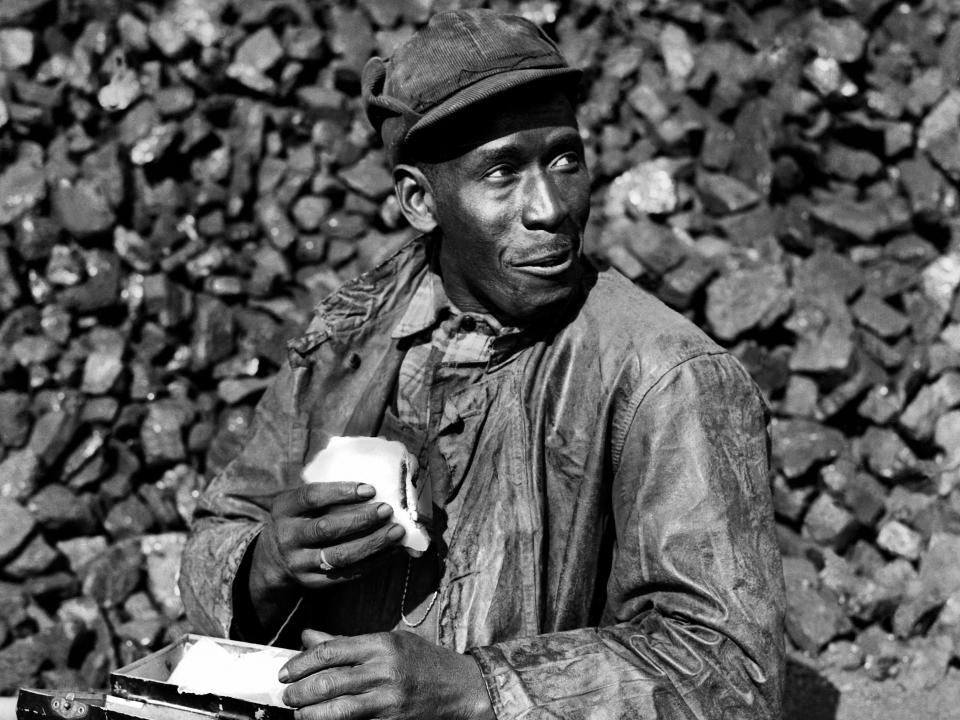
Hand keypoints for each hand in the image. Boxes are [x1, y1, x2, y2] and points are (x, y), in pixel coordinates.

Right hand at [251, 482, 405, 595]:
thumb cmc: (302, 518)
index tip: (370, 489)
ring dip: (373, 543)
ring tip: (396, 532)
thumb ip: (328, 491)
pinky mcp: (314, 582)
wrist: (276, 558)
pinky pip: (347, 574)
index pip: (311, 497)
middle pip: (327, 528)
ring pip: (340, 555)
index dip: (341, 492)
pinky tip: (392, 550)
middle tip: (388, 510)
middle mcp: (288, 536)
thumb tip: (375, 481)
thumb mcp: (302, 501)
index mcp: (284, 508)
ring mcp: (299, 562)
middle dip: (362, 519)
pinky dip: (373, 562)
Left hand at [279, 629, 492, 719]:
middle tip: (287, 696)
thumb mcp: (389, 642)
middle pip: (328, 682)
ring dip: (310, 715)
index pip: (330, 651)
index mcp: (382, 644)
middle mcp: (384, 670)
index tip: (284, 672)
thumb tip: (307, 637)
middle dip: (299, 692)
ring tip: (299, 714)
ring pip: (337, 710)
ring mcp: (389, 700)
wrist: (463, 688)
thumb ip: (346, 643)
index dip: (301, 663)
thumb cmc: (424, 661)